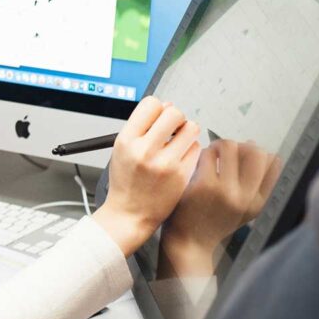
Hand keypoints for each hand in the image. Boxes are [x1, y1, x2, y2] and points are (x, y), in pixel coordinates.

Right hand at [93, 96, 201, 256]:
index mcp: (126, 140)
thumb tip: (166, 106)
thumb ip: (141, 129)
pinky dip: (191, 149)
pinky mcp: (181, 174)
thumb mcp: (122, 151)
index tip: (159, 117)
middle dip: (176, 118)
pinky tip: (182, 157)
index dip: (159, 108)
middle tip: (173, 128)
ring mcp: (164, 162)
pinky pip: (196, 148)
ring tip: (179, 142)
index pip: (151, 104)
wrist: (130, 214)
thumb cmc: (126, 183)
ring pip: (190, 128)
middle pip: (174, 112)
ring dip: (187, 131)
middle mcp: (144, 150)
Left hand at [158, 140, 282, 275]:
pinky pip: (208, 153)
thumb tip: (254, 143)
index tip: (244, 155)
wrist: (190, 242)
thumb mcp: (244, 208)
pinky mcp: (204, 185)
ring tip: (213, 153)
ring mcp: (225, 190)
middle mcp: (246, 197)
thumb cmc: (213, 221)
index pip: (273, 162)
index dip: (258, 152)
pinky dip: (205, 152)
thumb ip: (253, 182)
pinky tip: (200, 161)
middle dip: (241, 145)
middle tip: (228, 151)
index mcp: (259, 201)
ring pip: (230, 145)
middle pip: (255, 150)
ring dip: (220, 144)